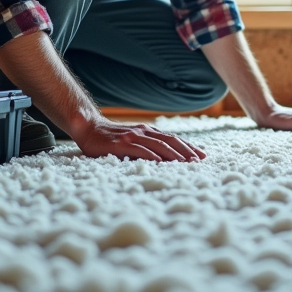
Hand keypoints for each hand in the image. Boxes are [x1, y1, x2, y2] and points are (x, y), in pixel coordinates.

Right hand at [74, 118, 206, 161]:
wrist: (89, 128)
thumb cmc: (112, 138)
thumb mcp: (133, 140)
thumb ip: (147, 146)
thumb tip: (166, 159)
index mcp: (148, 131)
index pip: (173, 138)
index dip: (188, 146)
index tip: (202, 155)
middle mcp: (143, 132)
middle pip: (169, 140)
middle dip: (186, 151)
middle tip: (199, 161)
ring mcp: (132, 137)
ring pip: (157, 145)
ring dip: (173, 154)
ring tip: (186, 162)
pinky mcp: (120, 144)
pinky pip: (139, 150)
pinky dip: (151, 155)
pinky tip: (160, 161)